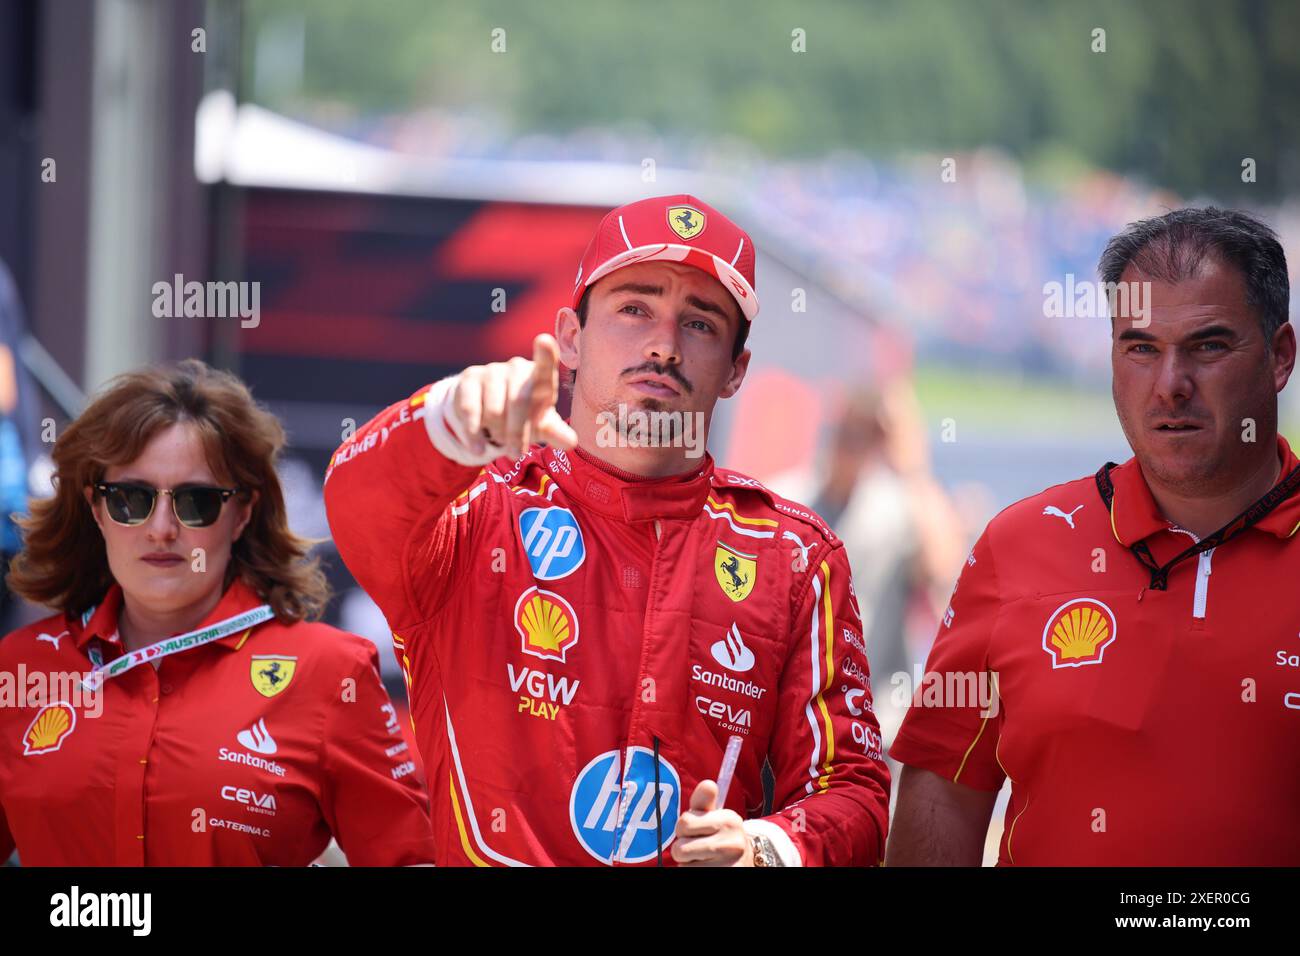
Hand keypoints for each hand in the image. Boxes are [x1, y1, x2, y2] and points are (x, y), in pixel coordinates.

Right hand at [449, 334, 578, 459]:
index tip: (544, 341)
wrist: (488, 414)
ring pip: (494, 410)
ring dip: (498, 434)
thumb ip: (556, 432)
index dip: (545, 354)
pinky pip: (471, 410)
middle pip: (519, 401)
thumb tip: (571, 442)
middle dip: (518, 433)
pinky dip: (474, 434)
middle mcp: (517, 368)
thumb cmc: (524, 418)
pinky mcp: (469, 379)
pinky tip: (478, 448)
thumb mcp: (541, 426)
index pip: (545, 366)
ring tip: (500, 441)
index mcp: (540, 378)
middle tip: (517, 453)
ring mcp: (492, 371)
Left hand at [671, 779, 753, 866]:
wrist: (745, 860)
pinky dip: (693, 872)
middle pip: (680, 848)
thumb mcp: (714, 816)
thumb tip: (708, 784)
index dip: (683, 828)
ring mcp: (729, 863)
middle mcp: (732, 842)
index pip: (684, 823)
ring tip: (702, 858)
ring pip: (684, 866)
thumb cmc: (721, 834)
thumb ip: (704, 801)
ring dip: (688, 863)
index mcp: (729, 819)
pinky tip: (706, 867)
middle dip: (682, 848)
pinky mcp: (726, 874)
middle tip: (696, 846)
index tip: (694, 830)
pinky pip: (690, 874)